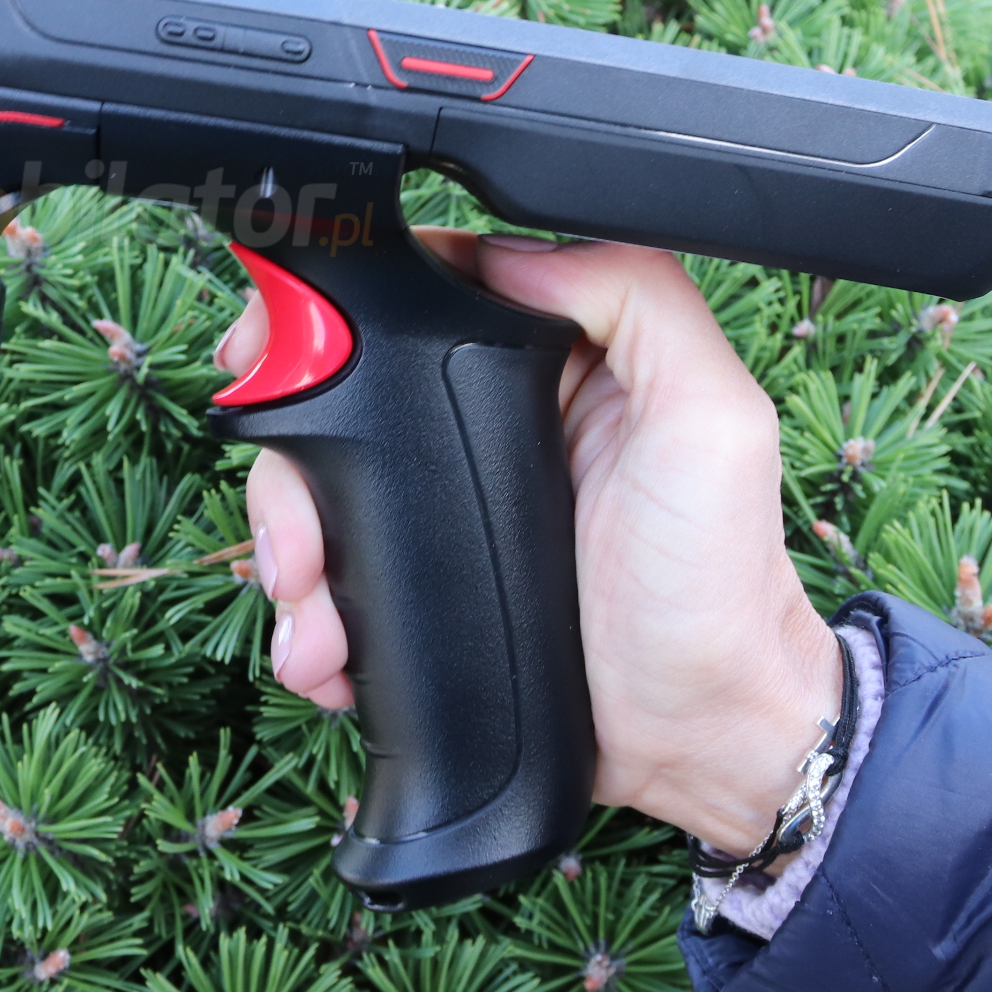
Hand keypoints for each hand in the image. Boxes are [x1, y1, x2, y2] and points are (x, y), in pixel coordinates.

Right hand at [215, 229, 843, 854]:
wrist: (696, 739)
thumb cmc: (719, 584)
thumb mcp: (712, 417)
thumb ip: (636, 301)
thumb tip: (509, 251)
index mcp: (555, 366)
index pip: (424, 298)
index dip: (336, 307)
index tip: (272, 342)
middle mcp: (493, 428)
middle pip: (346, 400)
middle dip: (292, 456)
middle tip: (294, 521)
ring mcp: (453, 513)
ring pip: (324, 494)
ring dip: (290, 544)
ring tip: (309, 601)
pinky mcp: (427, 592)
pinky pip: (336, 584)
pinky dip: (308, 617)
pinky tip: (322, 648)